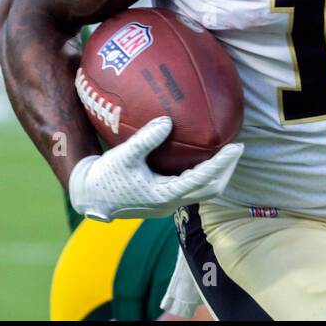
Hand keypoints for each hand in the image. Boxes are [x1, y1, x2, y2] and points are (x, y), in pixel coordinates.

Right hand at [68, 117, 242, 220]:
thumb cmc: (104, 177)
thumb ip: (146, 139)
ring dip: (217, 174)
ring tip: (224, 152)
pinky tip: (200, 158)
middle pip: (212, 191)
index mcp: (164, 195)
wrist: (88, 197)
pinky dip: (202, 174)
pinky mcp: (163, 200)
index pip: (203, 180)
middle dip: (227, 170)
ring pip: (203, 192)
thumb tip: (167, 121)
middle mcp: (170, 203)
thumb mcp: (124, 155)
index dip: (222, 164)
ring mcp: (168, 204)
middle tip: (236, 147)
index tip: (236, 147)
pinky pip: (191, 188)